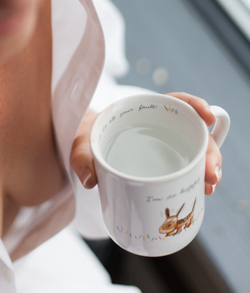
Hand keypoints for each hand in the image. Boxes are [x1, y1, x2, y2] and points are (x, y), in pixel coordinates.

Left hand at [70, 94, 222, 195]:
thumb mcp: (81, 142)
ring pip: (195, 151)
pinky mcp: (166, 164)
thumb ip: (82, 156)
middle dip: (209, 151)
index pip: (176, 102)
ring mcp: (166, 145)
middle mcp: (160, 126)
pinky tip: (203, 190)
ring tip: (209, 185)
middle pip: (193, 131)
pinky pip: (187, 168)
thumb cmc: (87, 137)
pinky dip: (197, 178)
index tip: (207, 117)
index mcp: (143, 110)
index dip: (196, 106)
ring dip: (208, 167)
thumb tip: (90, 179)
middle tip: (211, 174)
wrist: (86, 148)